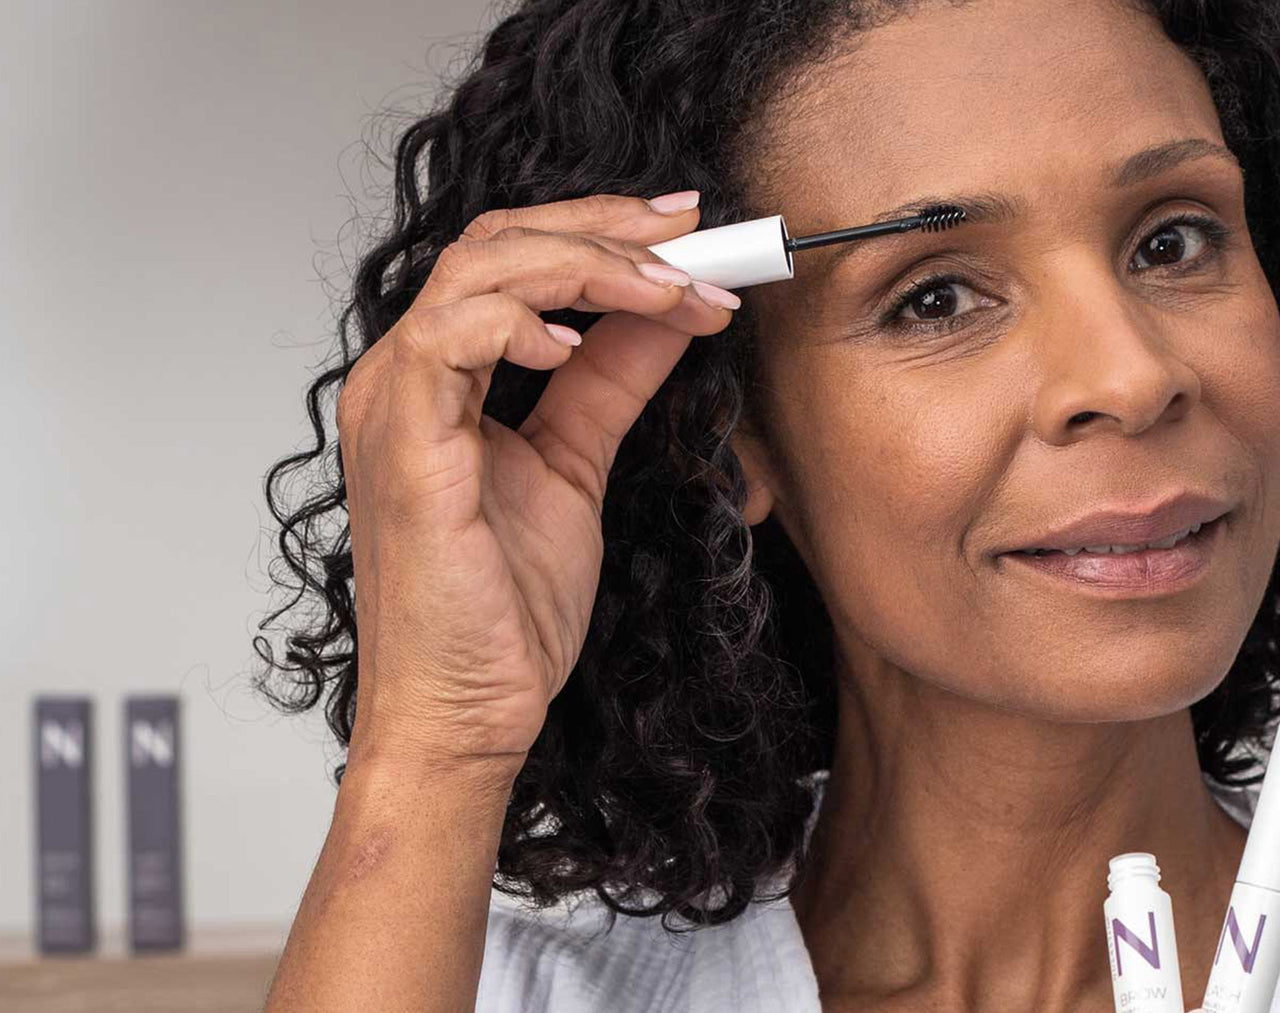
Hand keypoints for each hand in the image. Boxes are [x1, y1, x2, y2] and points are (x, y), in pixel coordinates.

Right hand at [335, 191, 736, 772]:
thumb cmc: (501, 609)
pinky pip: (452, 338)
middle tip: (692, 234)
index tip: (687, 234)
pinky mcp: (406, 445)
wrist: (466, 712)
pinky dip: (522, 321)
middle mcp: (406, 377)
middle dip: (605, 227)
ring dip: (589, 265)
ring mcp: (395, 405)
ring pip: (479, 269)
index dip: (600, 232)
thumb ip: (610, 384)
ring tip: (671, 292)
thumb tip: (665, 315)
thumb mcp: (575, 466)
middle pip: (496, 241)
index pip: (511, 259)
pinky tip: (578, 344)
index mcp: (439, 380)